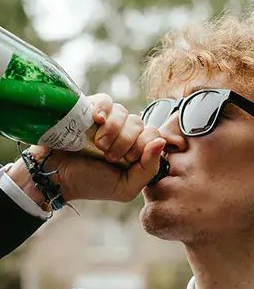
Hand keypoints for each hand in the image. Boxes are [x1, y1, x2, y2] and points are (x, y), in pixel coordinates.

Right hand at [24, 93, 165, 202]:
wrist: (56, 176)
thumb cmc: (91, 183)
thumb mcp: (125, 187)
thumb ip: (148, 169)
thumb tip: (161, 142)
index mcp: (136, 149)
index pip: (154, 135)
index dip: (144, 146)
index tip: (127, 160)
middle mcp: (124, 131)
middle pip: (139, 123)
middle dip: (125, 142)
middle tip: (109, 156)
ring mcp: (107, 120)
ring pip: (123, 112)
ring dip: (112, 131)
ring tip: (98, 145)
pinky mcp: (90, 109)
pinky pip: (106, 100)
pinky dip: (104, 110)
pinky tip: (97, 121)